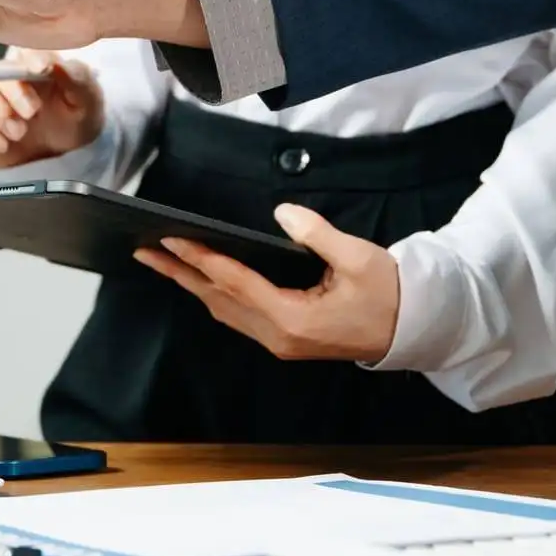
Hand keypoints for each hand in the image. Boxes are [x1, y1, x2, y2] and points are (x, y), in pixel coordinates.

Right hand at [0, 49, 105, 168]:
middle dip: (12, 92)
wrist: (65, 154)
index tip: (42, 70)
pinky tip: (0, 144)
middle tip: (32, 113)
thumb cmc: (75, 116)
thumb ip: (77, 79)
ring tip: (18, 132)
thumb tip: (57, 64)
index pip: (23, 51)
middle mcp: (6, 78)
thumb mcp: (88, 99)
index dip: (29, 59)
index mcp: (33, 63)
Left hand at [134, 204, 398, 361]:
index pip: (236, 283)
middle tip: (143, 250)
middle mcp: (279, 336)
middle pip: (218, 300)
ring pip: (223, 311)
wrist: (412, 330)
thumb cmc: (388, 293)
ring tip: (161, 260)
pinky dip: (214, 294)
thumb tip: (282, 214)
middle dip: (179, 274)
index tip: (171, 241)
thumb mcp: (359, 258)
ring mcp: (279, 342)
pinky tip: (200, 279)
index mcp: (294, 318)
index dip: (202, 260)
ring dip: (192, 285)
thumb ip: (317, 234)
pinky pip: (237, 316)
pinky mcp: (284, 340)